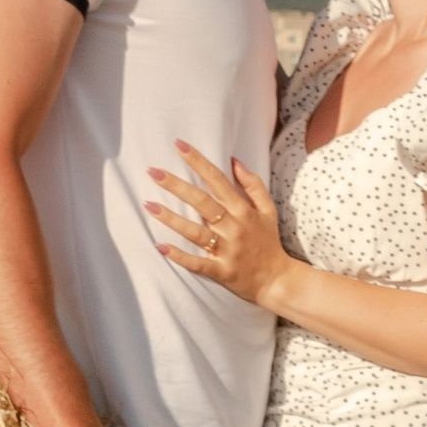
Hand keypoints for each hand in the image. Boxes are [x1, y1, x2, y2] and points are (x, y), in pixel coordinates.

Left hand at [146, 144, 293, 309]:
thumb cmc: (268, 242)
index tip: (179, 146)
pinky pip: (197, 263)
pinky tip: (161, 246)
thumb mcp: (268, 210)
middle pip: (202, 202)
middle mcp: (234, 228)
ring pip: (195, 232)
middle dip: (177, 186)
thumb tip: (234, 161)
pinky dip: (179, 256)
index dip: (198, 162)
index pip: (217, 180)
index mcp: (244, 211)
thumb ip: (253, 185)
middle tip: (153, 172)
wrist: (277, 280)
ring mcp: (227, 250)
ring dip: (171, 219)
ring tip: (149, 205)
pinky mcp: (221, 271)